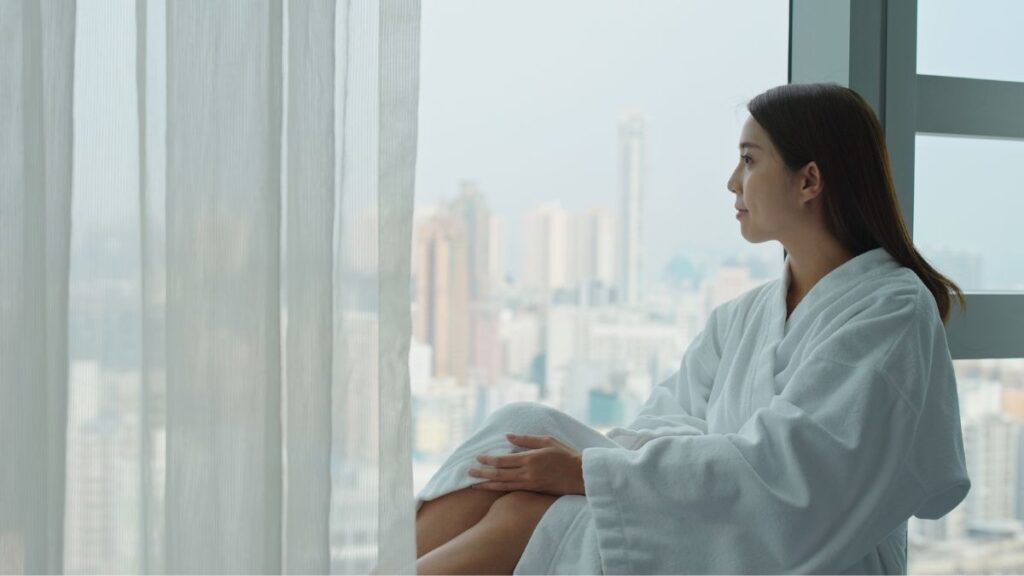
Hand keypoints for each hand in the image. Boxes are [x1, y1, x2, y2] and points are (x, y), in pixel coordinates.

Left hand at [468, 433, 584, 495]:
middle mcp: (527, 473)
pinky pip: (512, 490)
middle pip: (500, 473)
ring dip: (487, 484)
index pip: (503, 459)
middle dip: (483, 472)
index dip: (488, 458)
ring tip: (474, 484)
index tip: (477, 456)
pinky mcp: (534, 491)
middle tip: (468, 472)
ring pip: (504, 484)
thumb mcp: (547, 441)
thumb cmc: (566, 455)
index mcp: (530, 459)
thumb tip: (507, 436)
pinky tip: (491, 488)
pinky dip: (500, 489)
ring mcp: (530, 484)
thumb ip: (526, 439)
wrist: (581, 476)